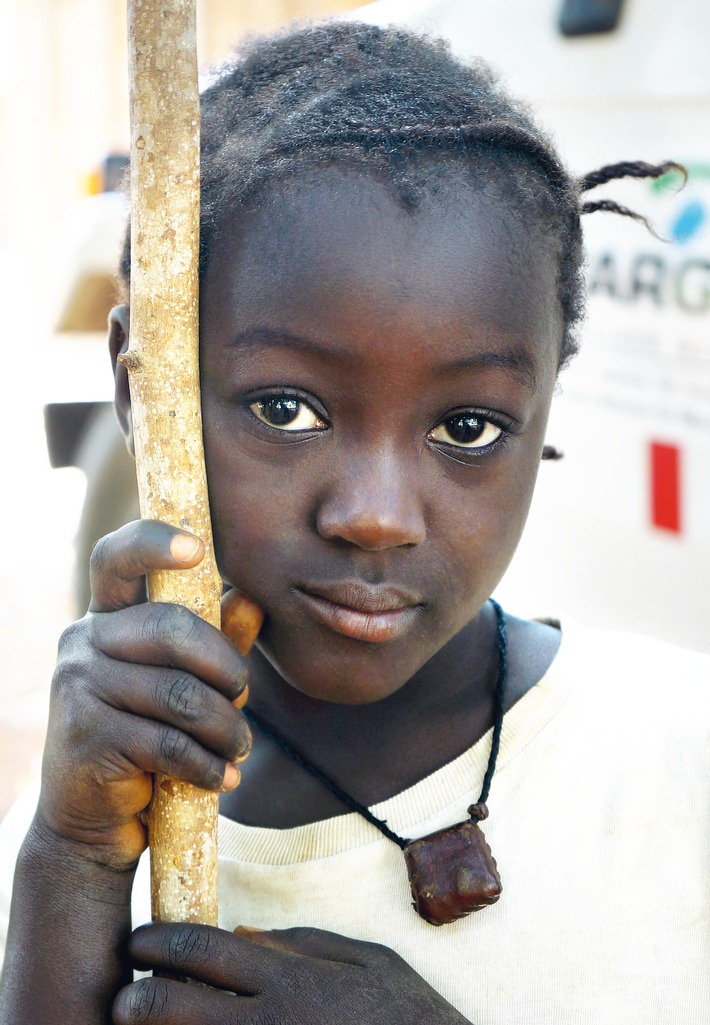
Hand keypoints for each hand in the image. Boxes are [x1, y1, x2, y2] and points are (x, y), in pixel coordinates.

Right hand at [36, 519, 251, 869]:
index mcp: (107, 618)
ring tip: (238, 747)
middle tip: (243, 698)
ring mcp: (77, 687)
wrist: (94, 819)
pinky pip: (169, 743)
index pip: (116, 559)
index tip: (198, 548)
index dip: (153, 542)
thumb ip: (215, 642)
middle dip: (226, 667)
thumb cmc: (148, 736)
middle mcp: (83, 642)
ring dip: (226, 727)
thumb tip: (251, 598)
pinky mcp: (85, 736)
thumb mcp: (185, 683)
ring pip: (180, 694)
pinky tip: (222, 777)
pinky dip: (209, 765)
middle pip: (172, 627)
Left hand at [113, 923, 469, 1024]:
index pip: (203, 949)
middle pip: (174, 1006)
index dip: (159, 942)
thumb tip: (245, 935)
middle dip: (134, 999)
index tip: (138, 942)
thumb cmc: (409, 1019)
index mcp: (290, 979)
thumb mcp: (371, 961)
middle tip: (122, 998)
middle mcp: (269, 1022)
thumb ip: (307, 944)